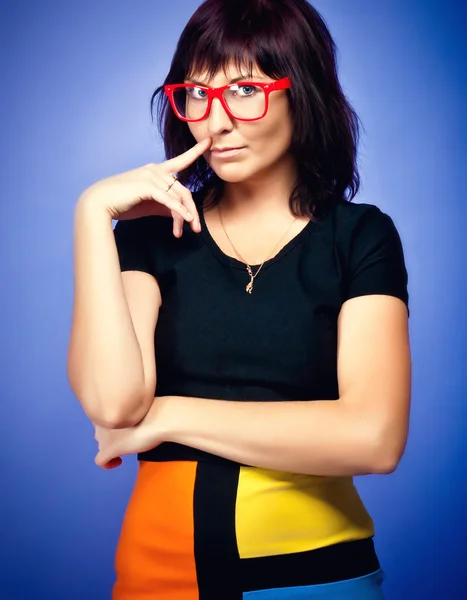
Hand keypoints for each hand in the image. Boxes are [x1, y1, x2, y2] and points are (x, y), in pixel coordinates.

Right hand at [78, 137, 211, 237]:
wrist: (100, 203)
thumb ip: (166, 206)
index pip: (180, 161)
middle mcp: (155, 170)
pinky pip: (169, 200)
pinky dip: (179, 211)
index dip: (195, 151)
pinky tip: (186, 220)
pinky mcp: (147, 187)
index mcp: (156, 171)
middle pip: (184, 190)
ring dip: (186, 216)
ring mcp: (151, 177)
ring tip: (191, 230)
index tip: (209, 142)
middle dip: (192, 210)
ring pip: (178, 197)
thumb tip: (181, 214)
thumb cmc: (123, 203)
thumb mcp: (149, 204)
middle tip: (197, 229)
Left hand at [93, 396, 170, 468]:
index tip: (125, 428)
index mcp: (107, 408)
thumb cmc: (153, 410)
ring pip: (101, 445)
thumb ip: (127, 413)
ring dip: (111, 447)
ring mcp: (103, 437)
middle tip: (128, 437)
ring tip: (126, 447)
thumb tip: (131, 420)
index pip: (102, 420)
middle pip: (101, 433)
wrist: (159, 419)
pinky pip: (101, 461)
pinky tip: (119, 461)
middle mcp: (101, 422)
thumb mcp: (136, 408)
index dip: (113, 426)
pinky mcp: (108, 450)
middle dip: (111, 437)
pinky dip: (108, 464)